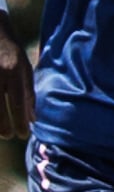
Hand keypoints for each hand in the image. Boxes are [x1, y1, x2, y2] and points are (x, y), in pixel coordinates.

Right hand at [0, 24, 27, 140]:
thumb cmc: (11, 55)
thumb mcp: (25, 70)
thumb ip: (29, 93)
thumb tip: (33, 118)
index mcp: (16, 71)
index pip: (19, 101)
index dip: (20, 120)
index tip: (23, 134)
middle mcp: (0, 72)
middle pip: (0, 104)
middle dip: (5, 124)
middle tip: (8, 136)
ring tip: (0, 132)